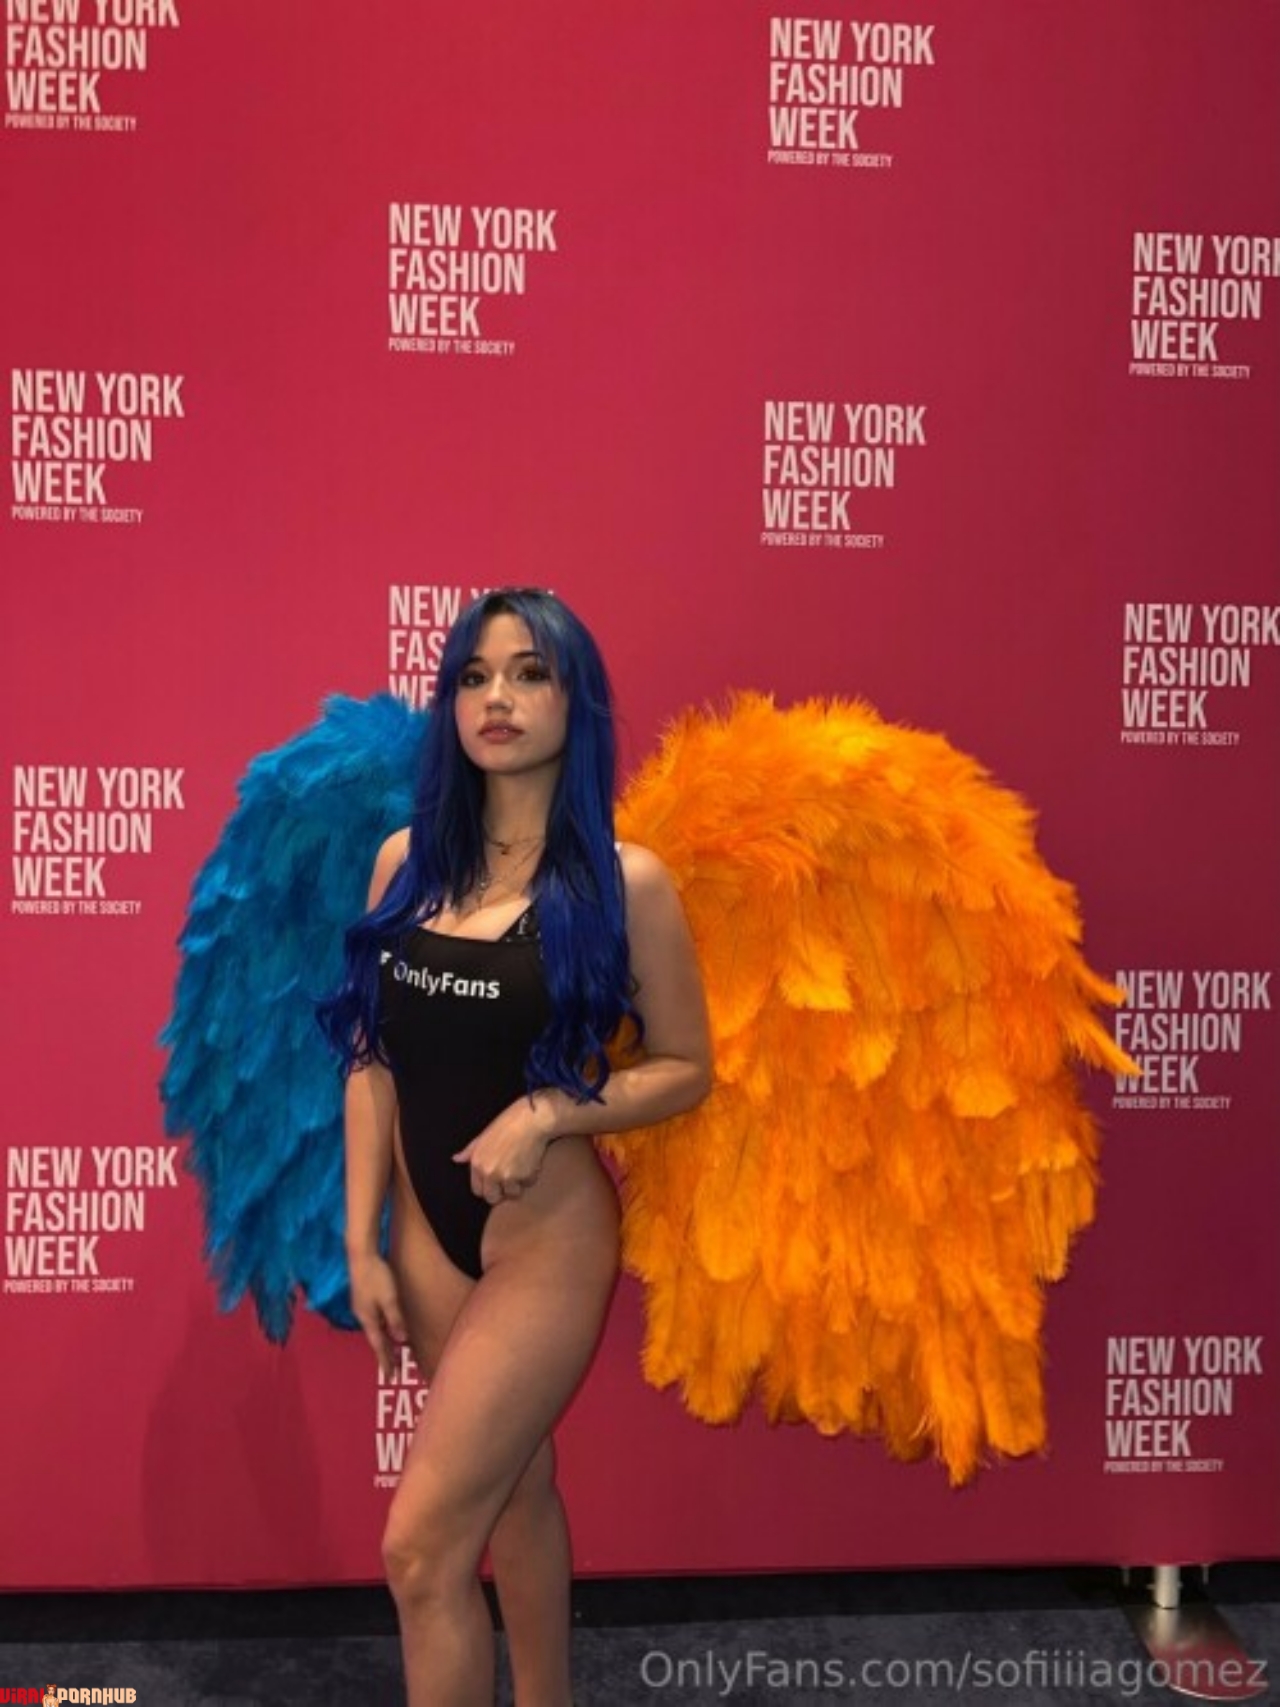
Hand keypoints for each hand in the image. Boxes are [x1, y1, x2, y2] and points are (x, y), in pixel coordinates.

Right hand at [347, 1251, 407, 1378]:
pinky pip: (374, 1321)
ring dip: (382, 1343)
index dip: (386, 1360)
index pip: (379, 1345)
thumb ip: (395, 1319)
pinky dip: (381, 1330)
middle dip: (384, 1355)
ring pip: (374, 1330)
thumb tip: (401, 1340)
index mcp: (368, 1318)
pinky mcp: (363, 1298)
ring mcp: (361, 1307)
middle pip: (375, 1340)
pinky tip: (385, 1330)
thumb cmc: (377, 1276)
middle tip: (392, 1372)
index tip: (391, 1377)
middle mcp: (362, 1316)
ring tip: (390, 1355)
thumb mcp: (389, 1298)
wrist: (360, 1255)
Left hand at [453, 1094, 554, 1204]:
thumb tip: (456, 1158)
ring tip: (521, 1169)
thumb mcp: (484, 1135)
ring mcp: (507, 1177)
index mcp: (478, 1164)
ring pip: (512, 1194)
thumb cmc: (507, 1123)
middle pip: (493, 1198)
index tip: (494, 1182)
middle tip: (509, 1180)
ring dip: (517, 1185)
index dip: (486, 1187)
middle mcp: (490, 1173)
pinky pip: (527, 1184)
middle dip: (501, 1192)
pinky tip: (530, 1162)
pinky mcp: (524, 1177)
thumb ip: (470, 1151)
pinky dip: (530, 1177)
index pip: (477, 1191)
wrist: (531, 1120)